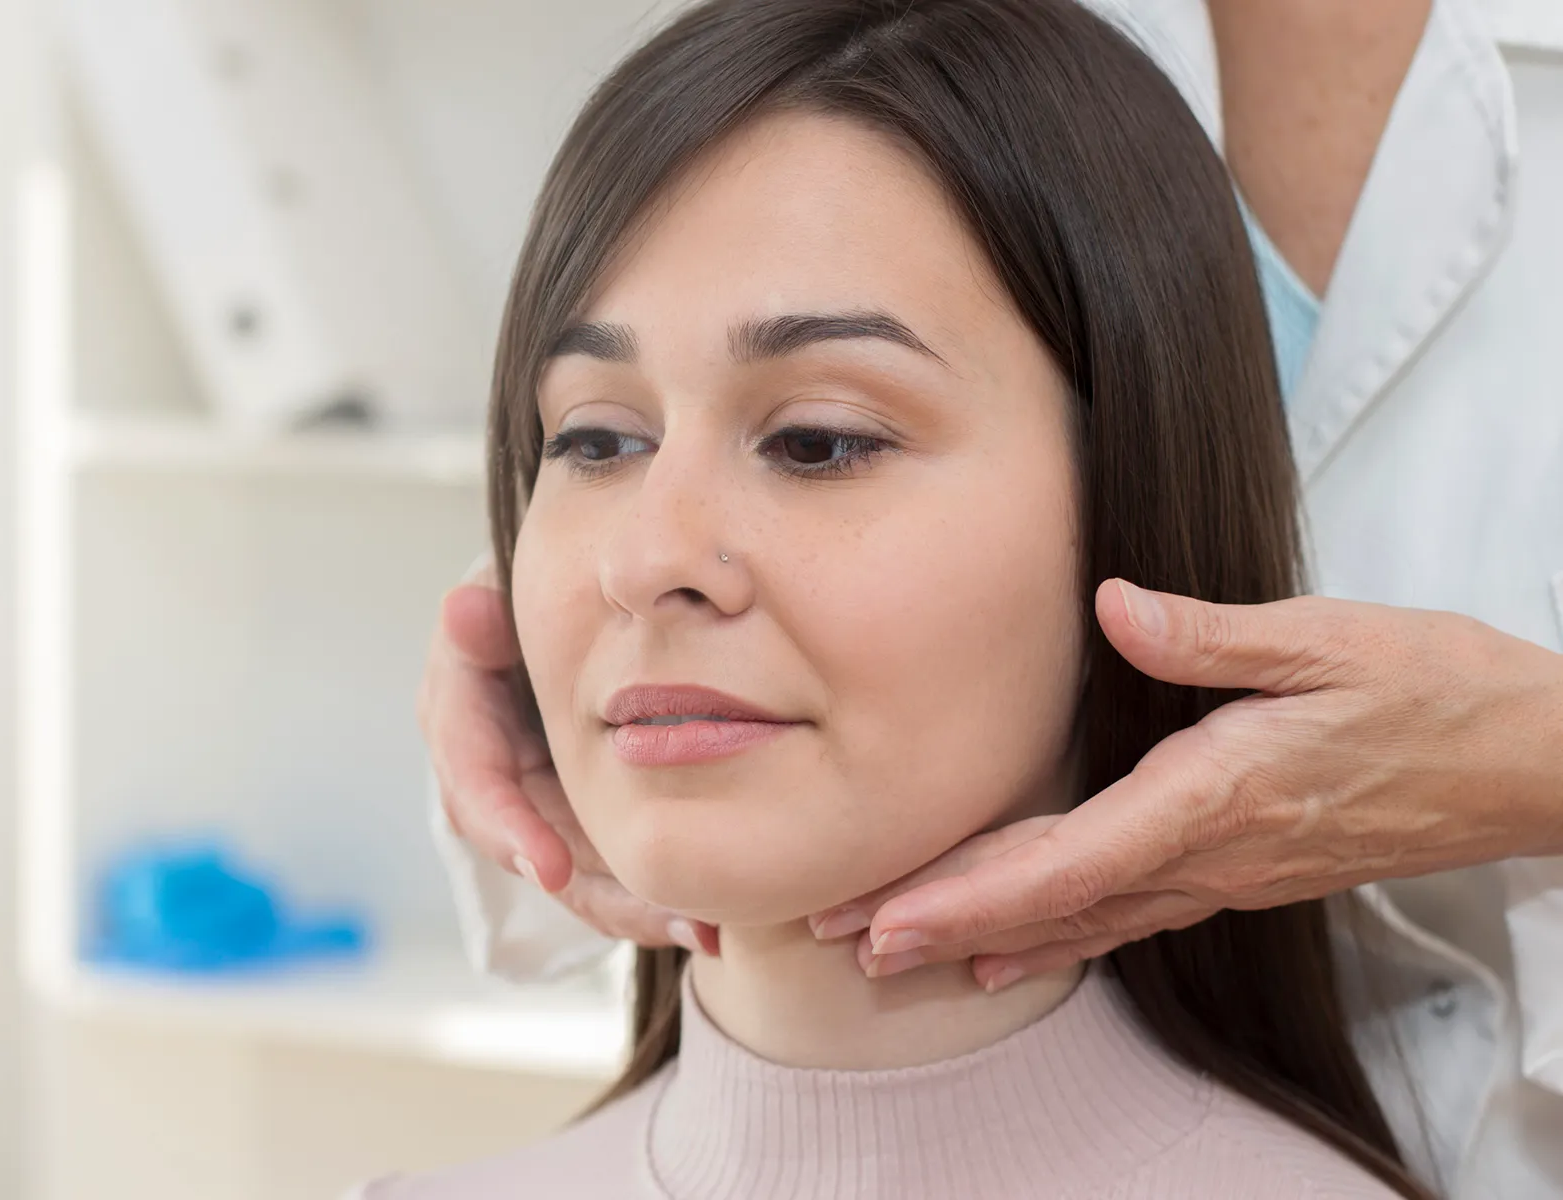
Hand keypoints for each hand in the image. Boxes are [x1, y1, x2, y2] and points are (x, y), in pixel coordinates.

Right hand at [416, 560, 716, 954]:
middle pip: (535, 853)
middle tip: (662, 919)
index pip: (474, 783)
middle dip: (596, 893)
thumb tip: (462, 609)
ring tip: (700, 930)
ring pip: (577, 875)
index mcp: (460, 716)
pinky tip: (708, 925)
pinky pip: (610, 867)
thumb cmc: (537, 590)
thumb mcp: (502, 590)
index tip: (550, 867)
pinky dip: (651, 896)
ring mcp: (538, 800)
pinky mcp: (579, 815)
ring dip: (634, 908)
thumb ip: (486, 611)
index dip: (508, 827)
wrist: (576, 603)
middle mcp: (492, 772)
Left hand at [809, 578, 1562, 990]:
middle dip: (946, 925)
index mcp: (1218, 793)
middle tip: (846, 939)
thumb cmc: (1433, 691)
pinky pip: (1126, 917)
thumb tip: (1116, 606)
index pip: (1073, 859)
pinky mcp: (1238, 870)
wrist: (1525, 762)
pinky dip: (1055, 936)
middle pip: (1055, 903)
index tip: (895, 917)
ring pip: (1084, 920)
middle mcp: (1211, 851)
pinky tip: (1009, 954)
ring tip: (895, 953)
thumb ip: (1214, 633)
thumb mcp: (1329, 638)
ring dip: (986, 937)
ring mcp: (1225, 872)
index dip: (975, 894)